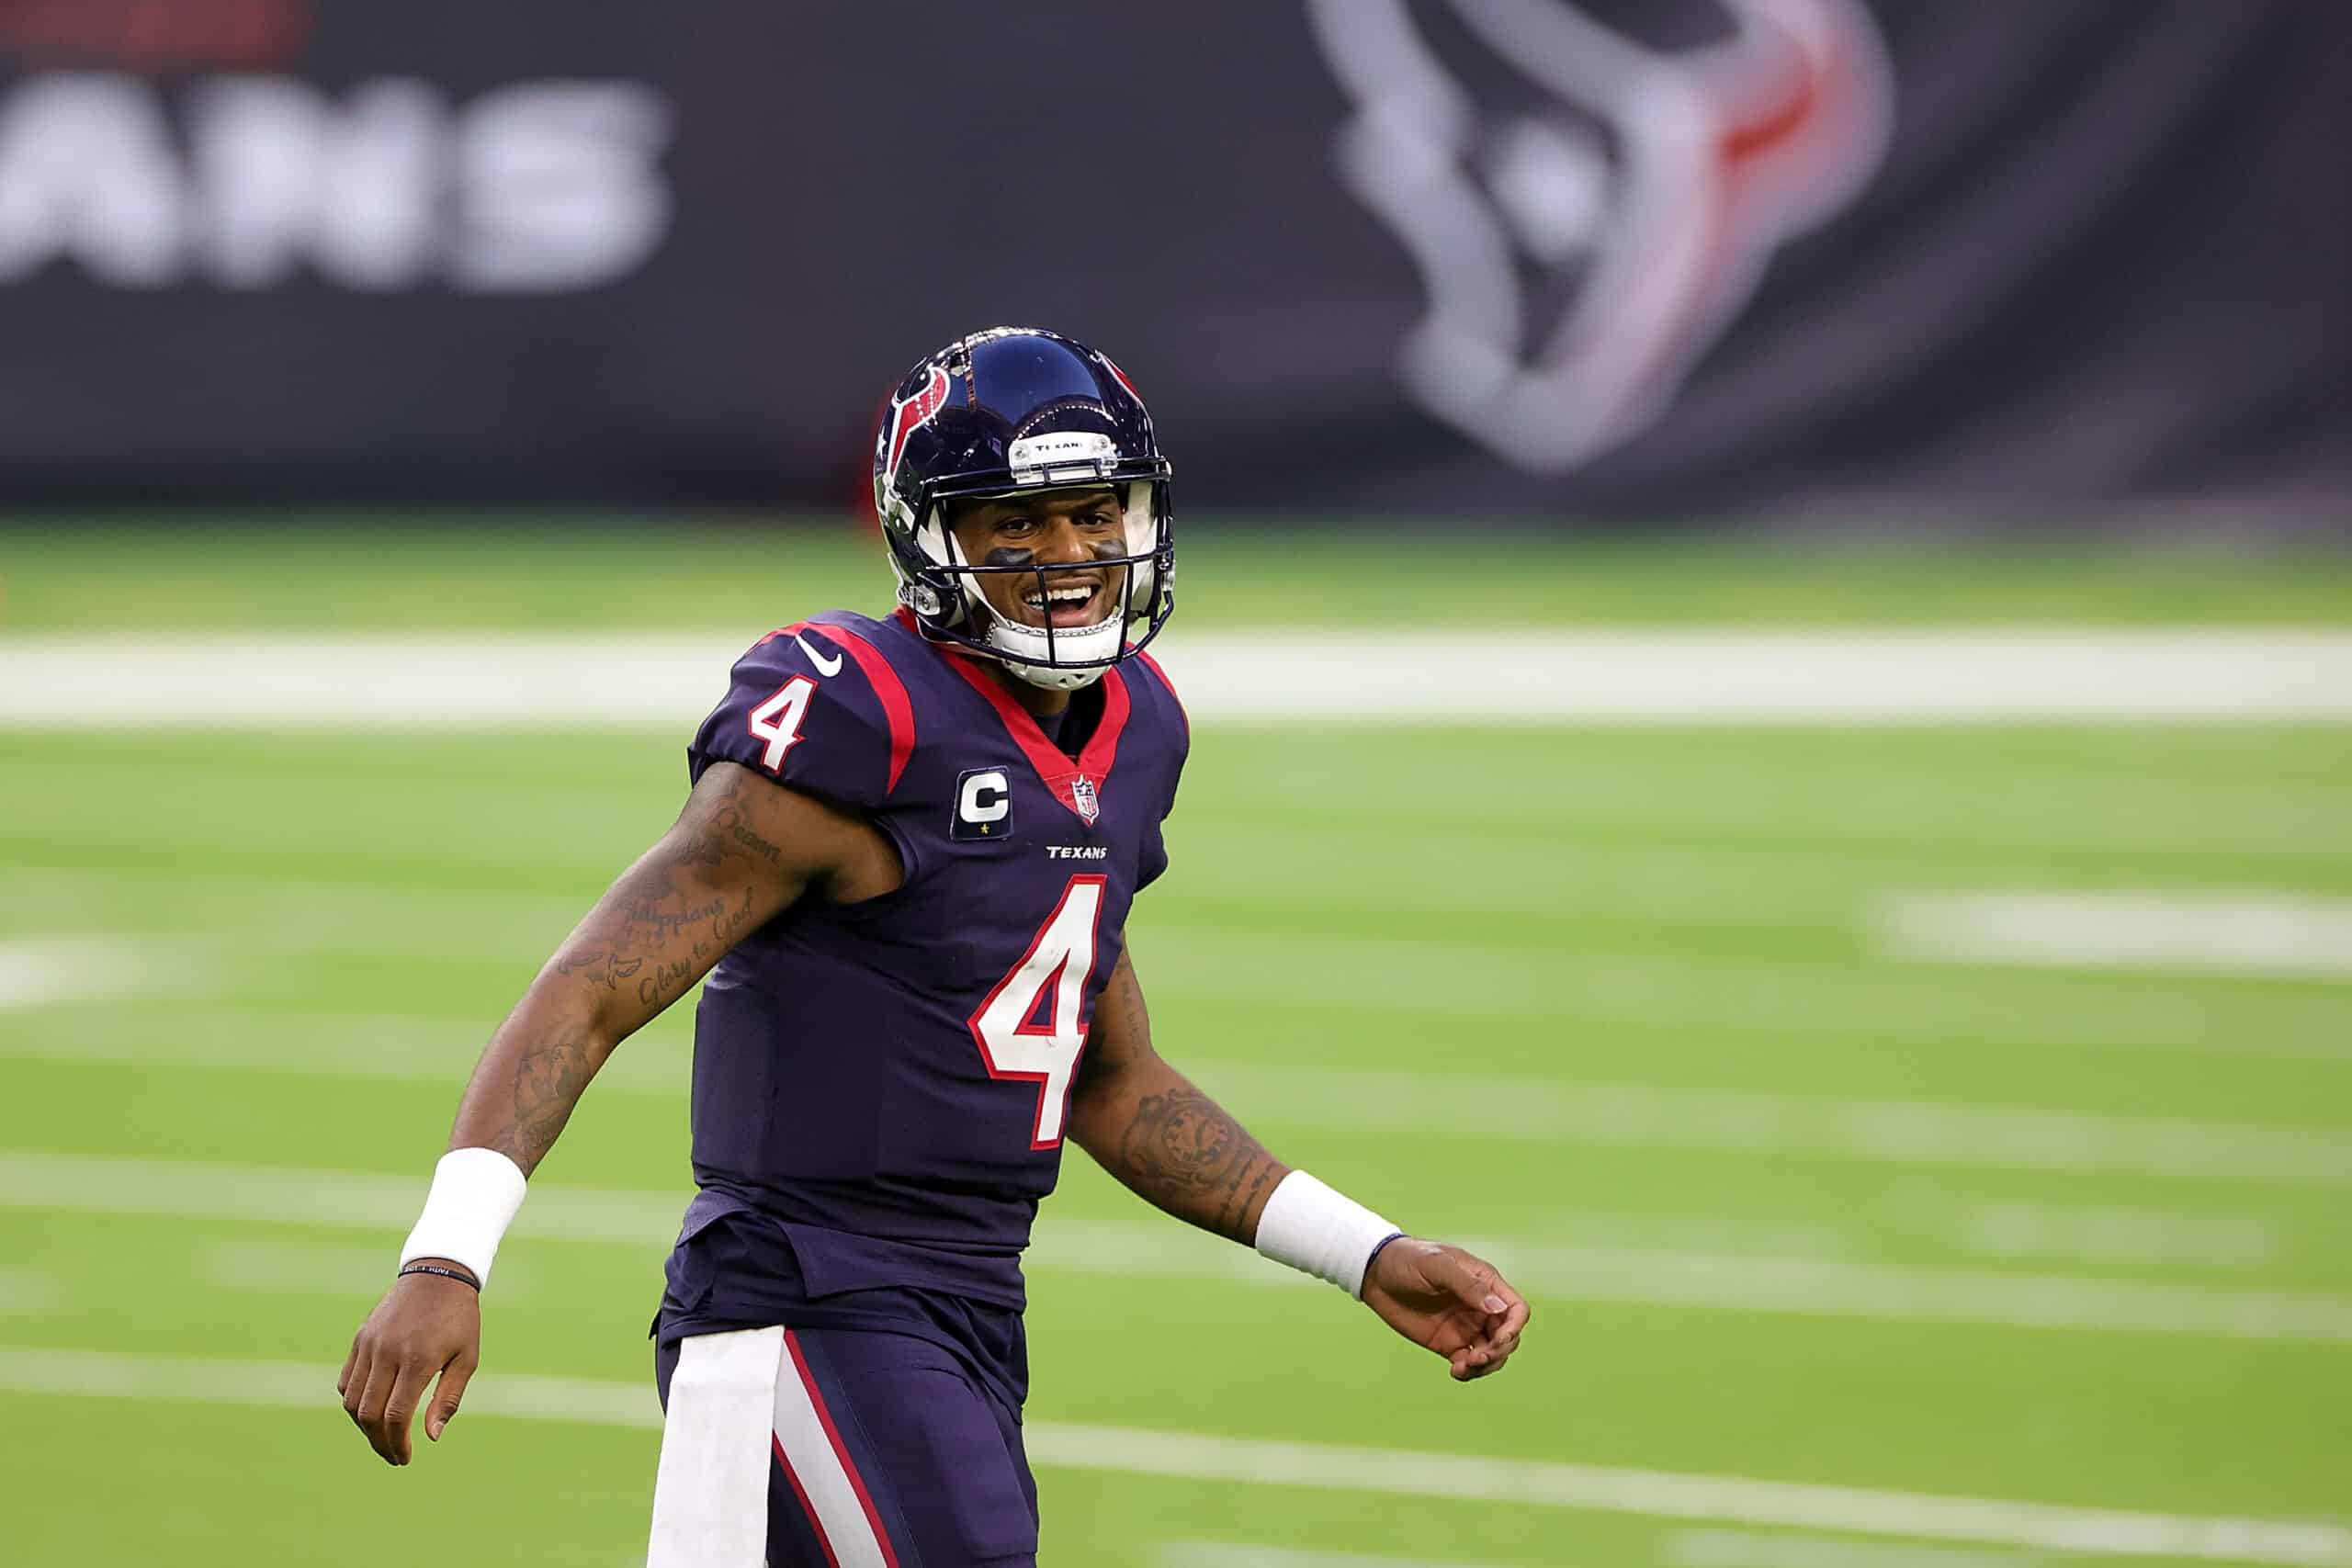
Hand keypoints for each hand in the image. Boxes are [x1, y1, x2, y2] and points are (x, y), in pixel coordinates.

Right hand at [338, 1262, 482, 1464]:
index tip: (404, 1458)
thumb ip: (448, 1399)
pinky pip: (347, 1380)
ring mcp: (370, 1344)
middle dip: (379, 1442)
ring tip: (383, 1437)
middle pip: (369, 1413)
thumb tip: (431, 1436)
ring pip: (352, 1400)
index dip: (397, 1443)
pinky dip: (354, 1402)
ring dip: (364, 1426)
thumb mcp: (467, 1358)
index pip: (396, 1415)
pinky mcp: (360, 1338)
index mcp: (418, 1359)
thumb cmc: (459, 1319)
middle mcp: (388, 1352)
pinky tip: (370, 1411)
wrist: (438, 1274)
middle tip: (393, 1456)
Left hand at [1360, 1238, 1529, 1381]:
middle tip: (1476, 1358)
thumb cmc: (1408, 1259)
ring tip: (1462, 1367)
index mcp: (1485, 1283)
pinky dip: (1468, 1372)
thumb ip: (1467, 1285)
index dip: (1514, 1327)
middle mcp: (1480, 1307)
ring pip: (1492, 1354)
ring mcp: (1466, 1327)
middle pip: (1508, 1336)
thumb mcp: (1437, 1266)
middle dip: (1499, 1352)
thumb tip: (1499, 1307)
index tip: (1498, 1340)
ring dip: (1485, 1366)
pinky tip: (1455, 1371)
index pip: (1516, 1309)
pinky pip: (1468, 1363)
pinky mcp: (1448, 1343)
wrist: (1375, 1273)